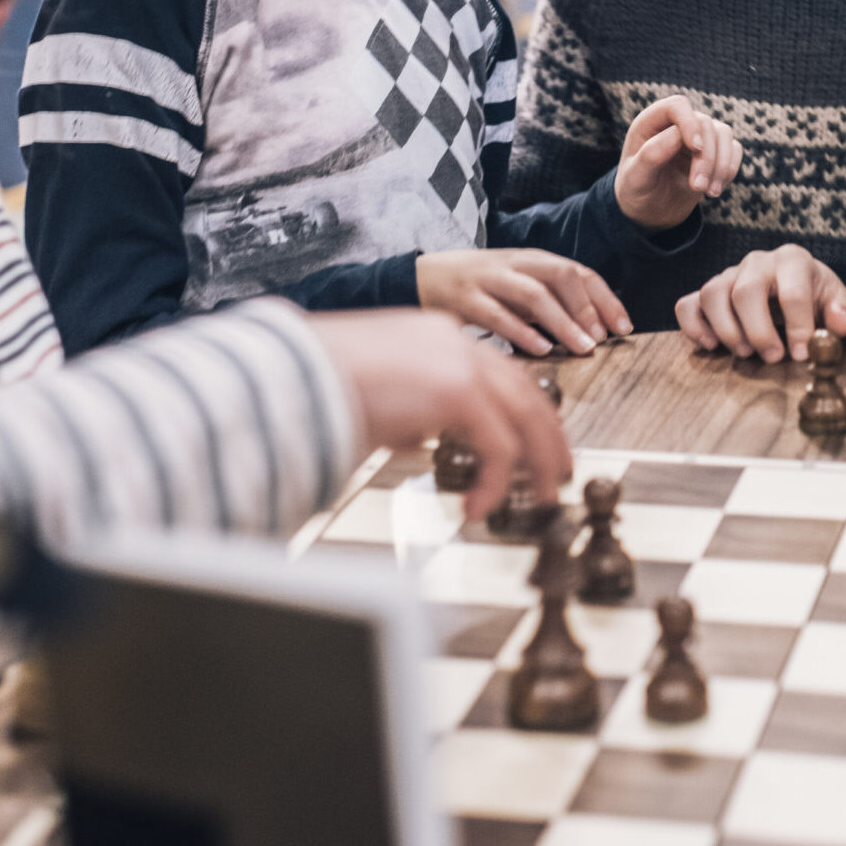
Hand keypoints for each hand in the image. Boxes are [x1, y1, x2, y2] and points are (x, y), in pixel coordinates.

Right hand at [309, 309, 570, 519]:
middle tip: (556, 471)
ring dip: (538, 461)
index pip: (499, 374)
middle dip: (547, 436)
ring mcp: (460, 363)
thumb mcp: (377, 394)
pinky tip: (479, 508)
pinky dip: (497, 482)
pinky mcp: (456, 392)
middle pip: (526, 391)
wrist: (290, 374)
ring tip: (539, 497)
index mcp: (438, 337)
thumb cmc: (316, 384)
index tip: (534, 440)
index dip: (522, 411)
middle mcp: (456, 343)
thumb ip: (408, 411)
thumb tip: (421, 437)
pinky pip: (498, 446)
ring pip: (526, 416)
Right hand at [415, 248, 629, 355]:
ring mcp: (489, 279)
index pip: (578, 272)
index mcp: (532, 260)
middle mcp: (514, 264)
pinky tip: (540, 350)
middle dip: (587, 307)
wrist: (421, 276)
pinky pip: (497, 314)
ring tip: (581, 348)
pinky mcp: (464, 299)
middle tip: (602, 339)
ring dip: (562, 322)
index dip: (605, 299)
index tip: (623, 328)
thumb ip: (550, 303)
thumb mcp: (518, 287)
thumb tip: (592, 328)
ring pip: (534, 294)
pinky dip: (521, 332)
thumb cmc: (480, 288)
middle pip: (561, 275)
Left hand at [615, 95, 741, 229]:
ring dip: (721, 165)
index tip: (695, 148)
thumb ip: (651, 154)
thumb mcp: (636, 177)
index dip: (689, 122)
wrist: (650, 211)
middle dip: (706, 157)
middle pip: (705, 124)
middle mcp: (678, 124)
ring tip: (710, 192)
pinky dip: (729, 170)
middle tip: (698, 187)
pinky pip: (734, 150)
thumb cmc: (637, 190)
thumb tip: (676, 134)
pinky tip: (715, 189)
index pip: (678, 106)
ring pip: (724, 134)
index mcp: (652, 122)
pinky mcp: (715, 151)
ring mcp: (699, 136)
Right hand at [677, 243, 845, 363]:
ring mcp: (728, 275)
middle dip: (759, 330)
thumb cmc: (814, 295)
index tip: (802, 354)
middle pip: (746, 291)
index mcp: (792, 260)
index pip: (793, 291)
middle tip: (773, 357)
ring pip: (712, 294)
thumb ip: (842, 311)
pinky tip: (710, 346)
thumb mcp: (835, 298)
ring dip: (726, 329)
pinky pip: (687, 304)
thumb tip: (839, 325)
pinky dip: (693, 326)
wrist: (795, 284)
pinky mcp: (708, 292)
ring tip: (744, 353)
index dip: (798, 325)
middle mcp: (757, 262)